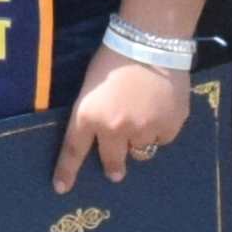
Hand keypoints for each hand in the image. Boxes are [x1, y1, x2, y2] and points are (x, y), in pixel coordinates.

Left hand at [56, 47, 192, 188]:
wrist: (151, 42)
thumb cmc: (114, 57)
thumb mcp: (91, 86)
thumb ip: (92, 113)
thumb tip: (98, 137)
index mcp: (89, 116)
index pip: (74, 151)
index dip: (66, 172)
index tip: (61, 189)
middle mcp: (115, 129)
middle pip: (112, 162)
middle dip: (113, 167)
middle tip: (115, 170)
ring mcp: (144, 130)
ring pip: (140, 150)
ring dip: (138, 139)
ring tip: (143, 114)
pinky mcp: (169, 127)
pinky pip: (162, 139)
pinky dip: (159, 130)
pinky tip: (160, 108)